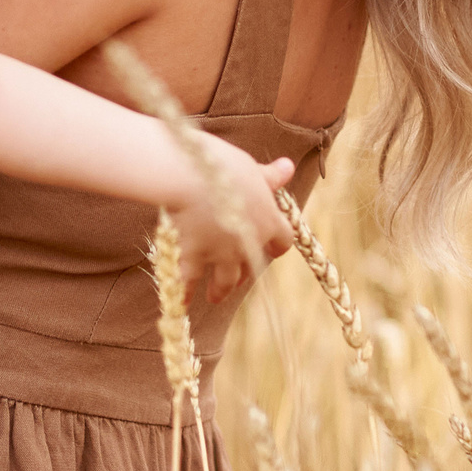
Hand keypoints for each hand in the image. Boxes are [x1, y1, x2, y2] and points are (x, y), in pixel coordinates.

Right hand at [164, 137, 295, 306]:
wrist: (187, 178)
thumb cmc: (221, 166)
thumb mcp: (249, 167)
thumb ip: (269, 176)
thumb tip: (288, 167)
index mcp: (268, 220)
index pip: (283, 239)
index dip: (277, 244)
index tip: (273, 248)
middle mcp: (248, 243)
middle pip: (253, 265)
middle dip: (246, 271)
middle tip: (239, 277)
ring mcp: (220, 254)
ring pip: (226, 281)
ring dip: (221, 290)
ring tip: (215, 296)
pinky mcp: (192, 257)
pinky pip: (189, 282)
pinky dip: (185, 294)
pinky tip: (183, 304)